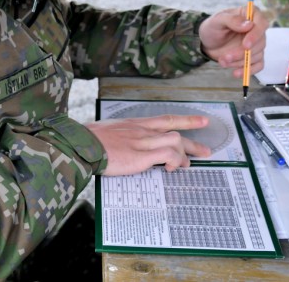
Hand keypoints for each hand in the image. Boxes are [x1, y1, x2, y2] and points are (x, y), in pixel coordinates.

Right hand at [85, 114, 210, 175]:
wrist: (82, 144)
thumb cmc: (90, 139)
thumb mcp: (109, 131)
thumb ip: (122, 136)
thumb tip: (125, 144)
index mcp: (135, 124)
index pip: (166, 119)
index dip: (186, 120)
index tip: (201, 121)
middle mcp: (142, 130)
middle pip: (175, 130)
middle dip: (194, 142)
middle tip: (207, 151)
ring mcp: (142, 142)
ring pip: (175, 141)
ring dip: (184, 155)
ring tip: (184, 166)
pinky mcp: (141, 156)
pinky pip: (167, 155)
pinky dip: (174, 161)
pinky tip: (171, 169)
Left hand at [198, 6, 268, 77]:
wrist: (207, 43)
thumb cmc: (213, 27)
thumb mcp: (217, 20)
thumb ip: (232, 20)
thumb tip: (249, 25)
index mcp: (250, 15)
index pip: (262, 23)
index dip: (256, 35)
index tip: (245, 45)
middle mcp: (256, 29)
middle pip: (260, 43)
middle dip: (242, 53)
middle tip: (226, 57)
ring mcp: (256, 43)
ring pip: (256, 55)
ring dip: (239, 62)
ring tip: (222, 61)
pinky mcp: (253, 56)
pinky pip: (258, 65)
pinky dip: (248, 71)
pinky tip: (236, 73)